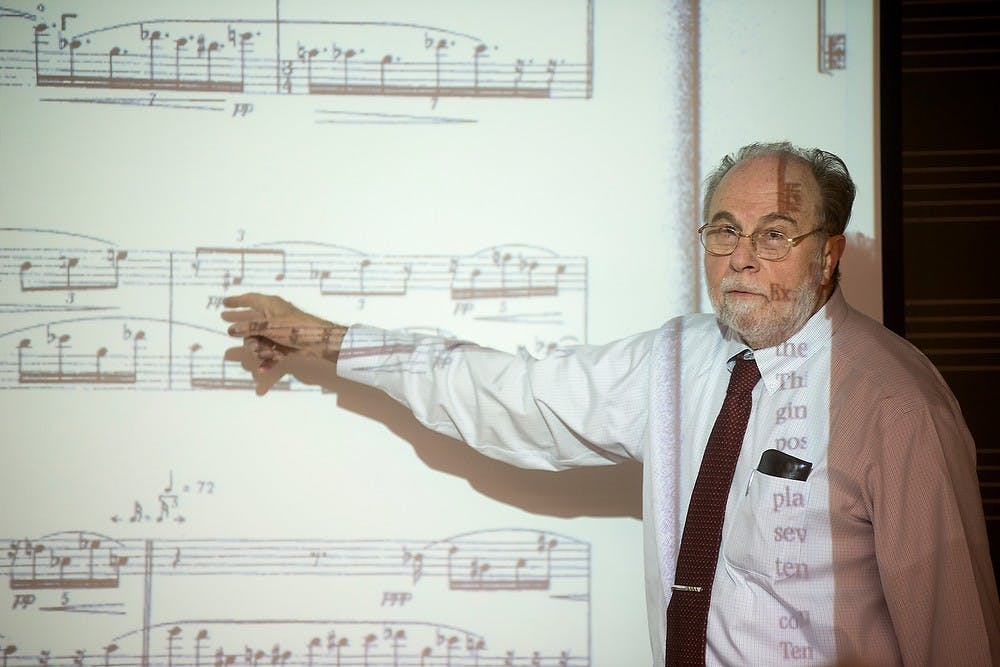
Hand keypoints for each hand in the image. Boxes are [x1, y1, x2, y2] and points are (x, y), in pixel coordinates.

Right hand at [221, 293, 346, 371]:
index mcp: (270, 305)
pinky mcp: (285, 344)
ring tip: (269, 354)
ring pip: (261, 342)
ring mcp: (279, 332)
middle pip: (252, 329)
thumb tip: (231, 330)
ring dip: (261, 351)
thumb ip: (250, 327)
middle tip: (255, 347)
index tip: (224, 303)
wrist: (321, 342)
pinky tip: (263, 370)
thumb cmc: (296, 327)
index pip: (250, 299)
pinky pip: (271, 352)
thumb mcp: (270, 326)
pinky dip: (268, 360)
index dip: (236, 301)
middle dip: (251, 340)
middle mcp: (273, 317)